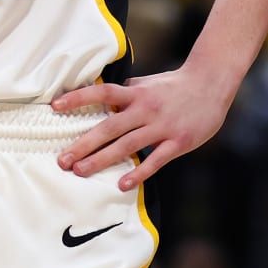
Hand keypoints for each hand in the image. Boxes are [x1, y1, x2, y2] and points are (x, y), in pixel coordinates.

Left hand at [52, 65, 235, 190]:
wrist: (212, 83)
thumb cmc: (176, 84)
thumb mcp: (148, 83)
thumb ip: (127, 91)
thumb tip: (102, 96)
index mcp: (136, 93)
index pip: (102, 93)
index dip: (78, 98)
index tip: (55, 106)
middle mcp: (145, 109)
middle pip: (109, 127)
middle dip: (83, 144)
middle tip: (62, 159)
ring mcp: (162, 126)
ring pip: (127, 145)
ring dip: (102, 160)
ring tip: (81, 172)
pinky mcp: (178, 142)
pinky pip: (155, 160)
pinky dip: (139, 172)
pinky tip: (122, 184)